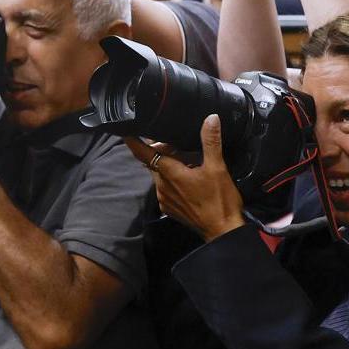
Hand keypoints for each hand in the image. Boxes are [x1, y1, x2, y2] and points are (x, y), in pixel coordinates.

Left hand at [123, 117, 244, 240]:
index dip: (132, 140)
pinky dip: (171, 181)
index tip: (124, 130)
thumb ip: (211, 142)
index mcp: (169, 173)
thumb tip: (211, 118)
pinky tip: (188, 180)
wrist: (223, 231)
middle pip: (153, 162)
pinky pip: (164, 189)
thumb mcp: (217, 168)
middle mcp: (161, 186)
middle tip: (174, 143)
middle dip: (160, 151)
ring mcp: (163, 199)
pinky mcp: (169, 208)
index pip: (142, 153)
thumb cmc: (219, 199)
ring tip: (186, 161)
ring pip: (159, 175)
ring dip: (167, 166)